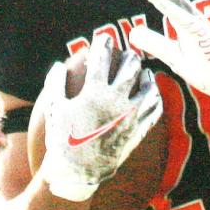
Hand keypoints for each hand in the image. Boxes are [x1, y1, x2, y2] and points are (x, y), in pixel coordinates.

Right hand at [38, 34, 162, 202]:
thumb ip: (55, 82)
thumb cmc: (62, 138)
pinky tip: (154, 95)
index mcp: (94, 92)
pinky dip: (156, 100)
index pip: (103, 58)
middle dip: (130, 57)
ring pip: (149, 88)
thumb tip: (60, 64)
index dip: (104, 43)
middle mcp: (116, 102)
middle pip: (131, 69)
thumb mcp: (53, 107)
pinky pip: (155, 111)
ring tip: (145, 72)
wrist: (78, 171)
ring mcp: (130, 117)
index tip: (104, 39)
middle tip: (130, 53)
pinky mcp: (138, 132)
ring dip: (147, 77)